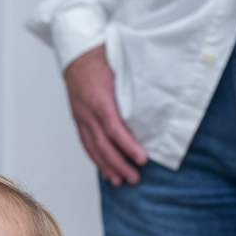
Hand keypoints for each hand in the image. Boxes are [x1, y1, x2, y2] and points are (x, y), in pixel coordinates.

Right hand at [63, 45, 146, 185]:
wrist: (77, 54)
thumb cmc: (102, 58)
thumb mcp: (121, 67)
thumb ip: (134, 87)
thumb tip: (158, 103)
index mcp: (99, 99)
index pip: (114, 128)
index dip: (128, 146)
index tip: (142, 159)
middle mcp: (87, 112)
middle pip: (103, 145)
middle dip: (119, 164)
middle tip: (135, 178)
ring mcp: (81, 118)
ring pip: (93, 148)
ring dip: (107, 167)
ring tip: (120, 181)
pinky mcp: (79, 121)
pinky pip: (87, 144)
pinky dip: (96, 159)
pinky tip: (105, 171)